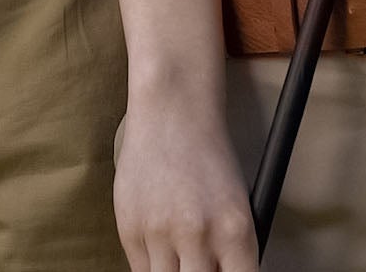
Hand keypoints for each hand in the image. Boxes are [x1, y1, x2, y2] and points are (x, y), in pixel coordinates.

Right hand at [114, 100, 258, 271]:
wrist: (171, 111)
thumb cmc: (208, 156)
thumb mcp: (236, 205)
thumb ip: (229, 251)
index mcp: (235, 230)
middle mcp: (198, 235)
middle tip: (200, 265)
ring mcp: (160, 233)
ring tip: (181, 254)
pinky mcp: (129, 228)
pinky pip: (142, 271)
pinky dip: (153, 265)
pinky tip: (161, 244)